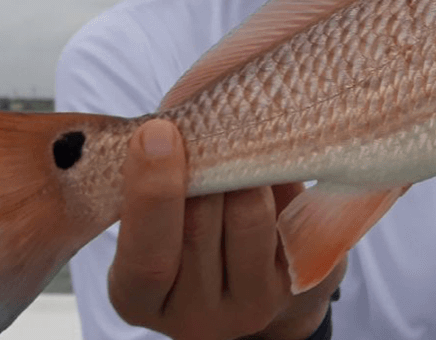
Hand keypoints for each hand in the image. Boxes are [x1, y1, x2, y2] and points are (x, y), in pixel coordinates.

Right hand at [107, 119, 344, 339]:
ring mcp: (250, 306)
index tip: (156, 132)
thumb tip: (170, 119)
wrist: (254, 266)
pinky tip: (271, 169)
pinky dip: (279, 178)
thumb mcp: (156, 213)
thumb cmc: (192, 226)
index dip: (151, 192)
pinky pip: (290, 212)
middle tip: (207, 129)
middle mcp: (194, 316)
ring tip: (240, 146)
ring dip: (243, 167)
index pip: (146, 256)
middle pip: (199, 225)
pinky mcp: (297, 282)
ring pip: (248, 215)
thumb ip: (153, 177)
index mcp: (138, 296)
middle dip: (203, 164)